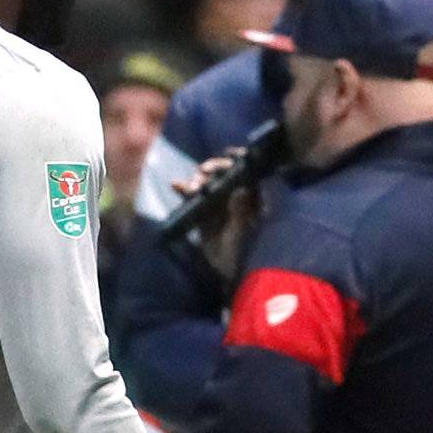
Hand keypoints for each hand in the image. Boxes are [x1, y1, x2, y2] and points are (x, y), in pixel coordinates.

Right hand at [172, 153, 260, 286]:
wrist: (231, 276)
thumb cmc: (244, 254)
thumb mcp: (243, 233)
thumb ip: (241, 211)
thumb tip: (239, 189)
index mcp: (255, 196)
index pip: (248, 170)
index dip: (238, 160)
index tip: (228, 156)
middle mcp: (238, 196)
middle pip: (224, 174)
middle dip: (212, 171)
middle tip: (202, 175)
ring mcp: (220, 204)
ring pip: (208, 184)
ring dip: (197, 181)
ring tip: (191, 187)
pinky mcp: (204, 214)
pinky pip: (194, 198)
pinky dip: (185, 190)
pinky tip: (177, 186)